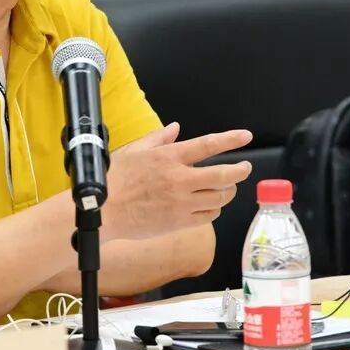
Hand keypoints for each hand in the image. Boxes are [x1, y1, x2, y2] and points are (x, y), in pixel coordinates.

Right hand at [103, 122, 252, 239]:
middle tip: (244, 167)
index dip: (230, 139)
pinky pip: (209, 215)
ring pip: (220, 198)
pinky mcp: (180, 222)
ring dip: (228, 191)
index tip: (245, 136)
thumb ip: (158, 138)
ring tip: (227, 187)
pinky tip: (211, 205)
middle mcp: (180, 179)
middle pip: (223, 175)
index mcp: (169, 157)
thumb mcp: (134, 151)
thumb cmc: (115, 179)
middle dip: (240, 170)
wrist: (104, 211)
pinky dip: (215, 209)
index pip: (208, 145)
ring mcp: (182, 202)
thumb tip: (175, 128)